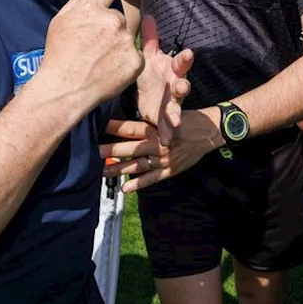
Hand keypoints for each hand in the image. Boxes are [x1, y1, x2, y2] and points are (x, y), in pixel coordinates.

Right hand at [35, 0, 143, 110]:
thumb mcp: (60, 23)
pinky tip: (110, 69)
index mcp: (94, 7)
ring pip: (127, 36)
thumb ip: (75, 3)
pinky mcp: (135, 60)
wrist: (66, 88)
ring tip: (100, 60)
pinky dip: (126, 62)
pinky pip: (135, 56)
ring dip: (118, 44)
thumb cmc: (59, 55)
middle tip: (96, 44)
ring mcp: (126, 40)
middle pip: (119, 16)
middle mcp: (113, 20)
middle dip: (111, 26)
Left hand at [100, 108, 222, 192]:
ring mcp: (163, 160)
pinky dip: (138, 185)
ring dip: (119, 169)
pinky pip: (151, 179)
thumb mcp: (169, 114)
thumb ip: (151, 120)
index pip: (131, 128)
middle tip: (94, 152)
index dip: (115, 127)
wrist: (209, 132)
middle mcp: (158, 144)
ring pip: (137, 166)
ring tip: (102, 171)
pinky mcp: (170, 170)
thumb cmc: (187, 121)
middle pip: (130, 148)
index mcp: (156, 129)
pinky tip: (124, 189)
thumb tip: (129, 121)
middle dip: (111, 150)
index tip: (99, 126)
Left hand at [135, 15, 193, 146]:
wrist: (150, 95)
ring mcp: (171, 103)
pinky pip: (166, 126)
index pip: (181, 62)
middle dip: (183, 86)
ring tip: (175, 120)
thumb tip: (148, 15)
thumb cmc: (152, 72)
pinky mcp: (163, 117)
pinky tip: (167, 140)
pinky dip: (167, 132)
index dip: (185, 59)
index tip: (188, 53)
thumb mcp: (150, 56)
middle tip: (183, 87)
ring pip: (176, 107)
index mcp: (172, 69)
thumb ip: (150, 38)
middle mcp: (175, 86)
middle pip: (182, 85)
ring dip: (176, 113)